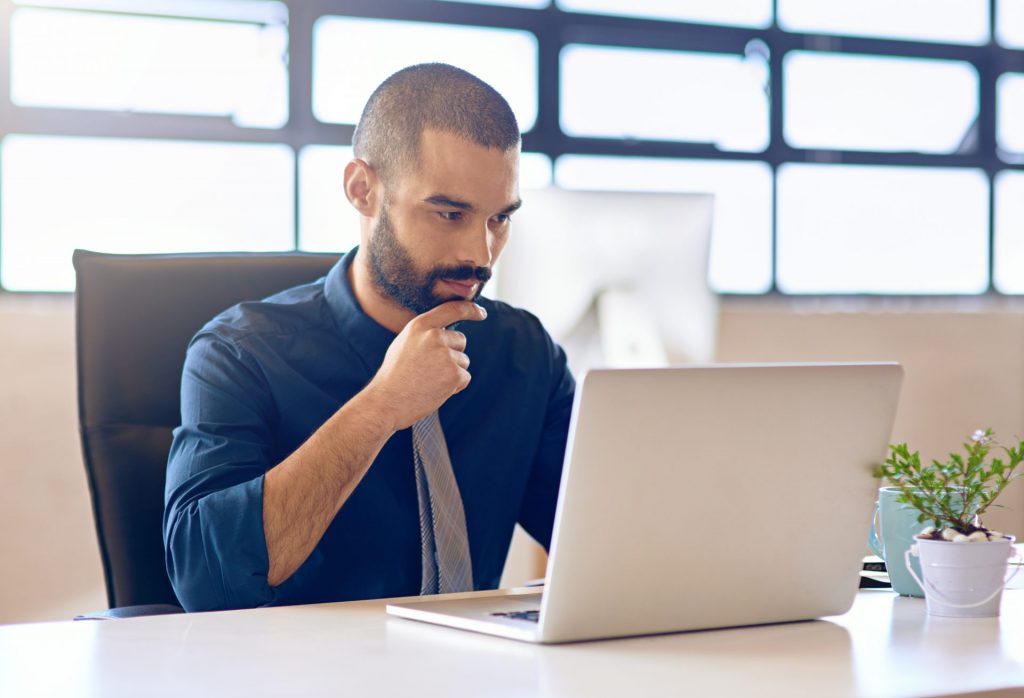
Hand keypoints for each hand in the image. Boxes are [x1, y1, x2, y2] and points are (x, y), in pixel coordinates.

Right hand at [364, 301, 486, 430]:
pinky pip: (465, 377)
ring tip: (429, 380)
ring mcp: (445, 355)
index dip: (471, 310)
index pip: (452, 309)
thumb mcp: (405, 343)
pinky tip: (435, 389)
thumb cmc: (394, 375)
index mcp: (420, 325)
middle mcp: (434, 336)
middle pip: (461, 340)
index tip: (481, 313)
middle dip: (452, 354)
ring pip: (463, 361)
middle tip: (429, 369)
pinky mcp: (454, 374)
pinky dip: (455, 386)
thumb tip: (445, 332)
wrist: (386, 401)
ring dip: (452, 372)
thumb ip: (425, 334)